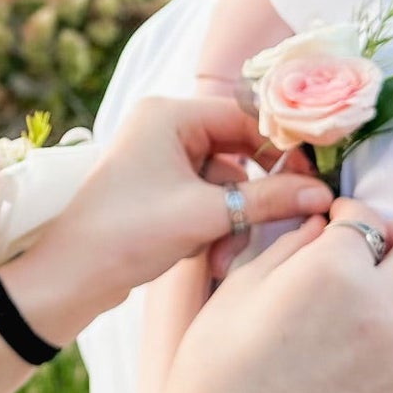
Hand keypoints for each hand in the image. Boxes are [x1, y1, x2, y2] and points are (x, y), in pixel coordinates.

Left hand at [36, 95, 331, 320]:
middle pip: (237, 151)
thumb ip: (268, 200)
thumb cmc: (128, 233)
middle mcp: (163, 128)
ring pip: (224, 183)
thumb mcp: (206, 216)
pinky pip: (205, 200)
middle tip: (287, 219)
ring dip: (234, 221)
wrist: (70, 277)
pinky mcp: (158, 192)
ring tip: (224, 257)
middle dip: (254, 196)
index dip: (282, 148)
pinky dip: (214, 228)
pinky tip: (209, 259)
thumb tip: (322, 194)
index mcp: (169, 115)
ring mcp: (160, 160)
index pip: (245, 116)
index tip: (313, 178)